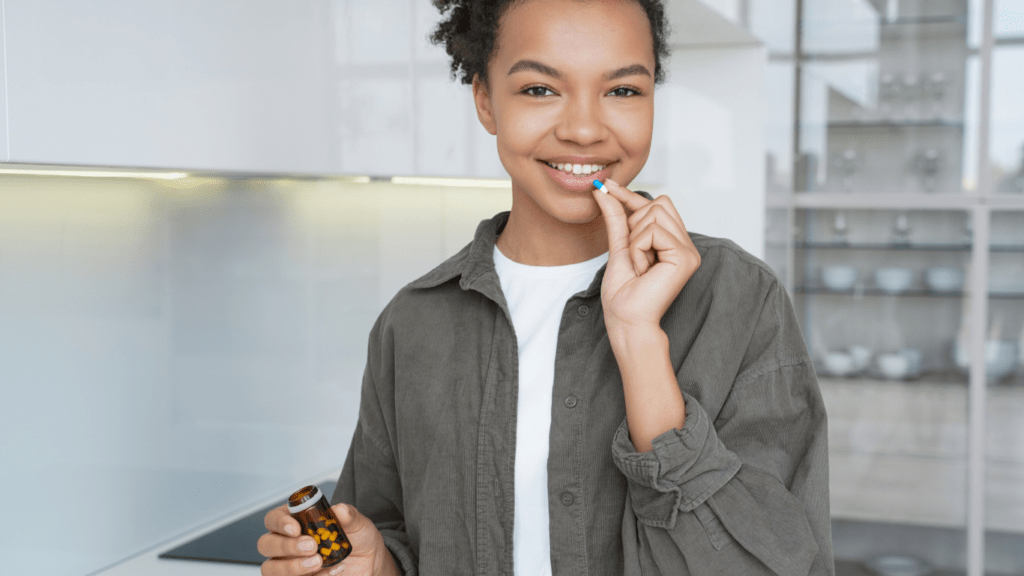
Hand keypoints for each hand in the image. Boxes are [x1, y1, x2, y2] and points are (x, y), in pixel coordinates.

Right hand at [258, 502, 399, 575]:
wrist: (370, 563)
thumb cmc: (357, 539)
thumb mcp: (358, 523)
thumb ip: (348, 515)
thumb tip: (339, 509)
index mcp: (296, 521)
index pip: (273, 519)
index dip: (279, 522)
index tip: (295, 528)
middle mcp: (288, 543)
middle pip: (265, 544)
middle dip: (285, 546)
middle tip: (311, 546)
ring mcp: (290, 564)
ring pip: (271, 568)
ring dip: (291, 566)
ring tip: (318, 562)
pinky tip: (333, 572)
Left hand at [592, 179, 700, 333]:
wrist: (626, 320)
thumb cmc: (623, 294)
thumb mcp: (618, 247)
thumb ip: (616, 218)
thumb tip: (605, 190)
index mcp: (673, 242)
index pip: (656, 204)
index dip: (630, 196)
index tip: (608, 186)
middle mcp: (685, 244)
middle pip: (657, 203)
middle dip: (634, 224)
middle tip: (634, 255)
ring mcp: (688, 250)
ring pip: (653, 214)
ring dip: (635, 240)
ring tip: (639, 266)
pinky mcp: (685, 257)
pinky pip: (652, 231)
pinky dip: (638, 249)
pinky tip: (643, 270)